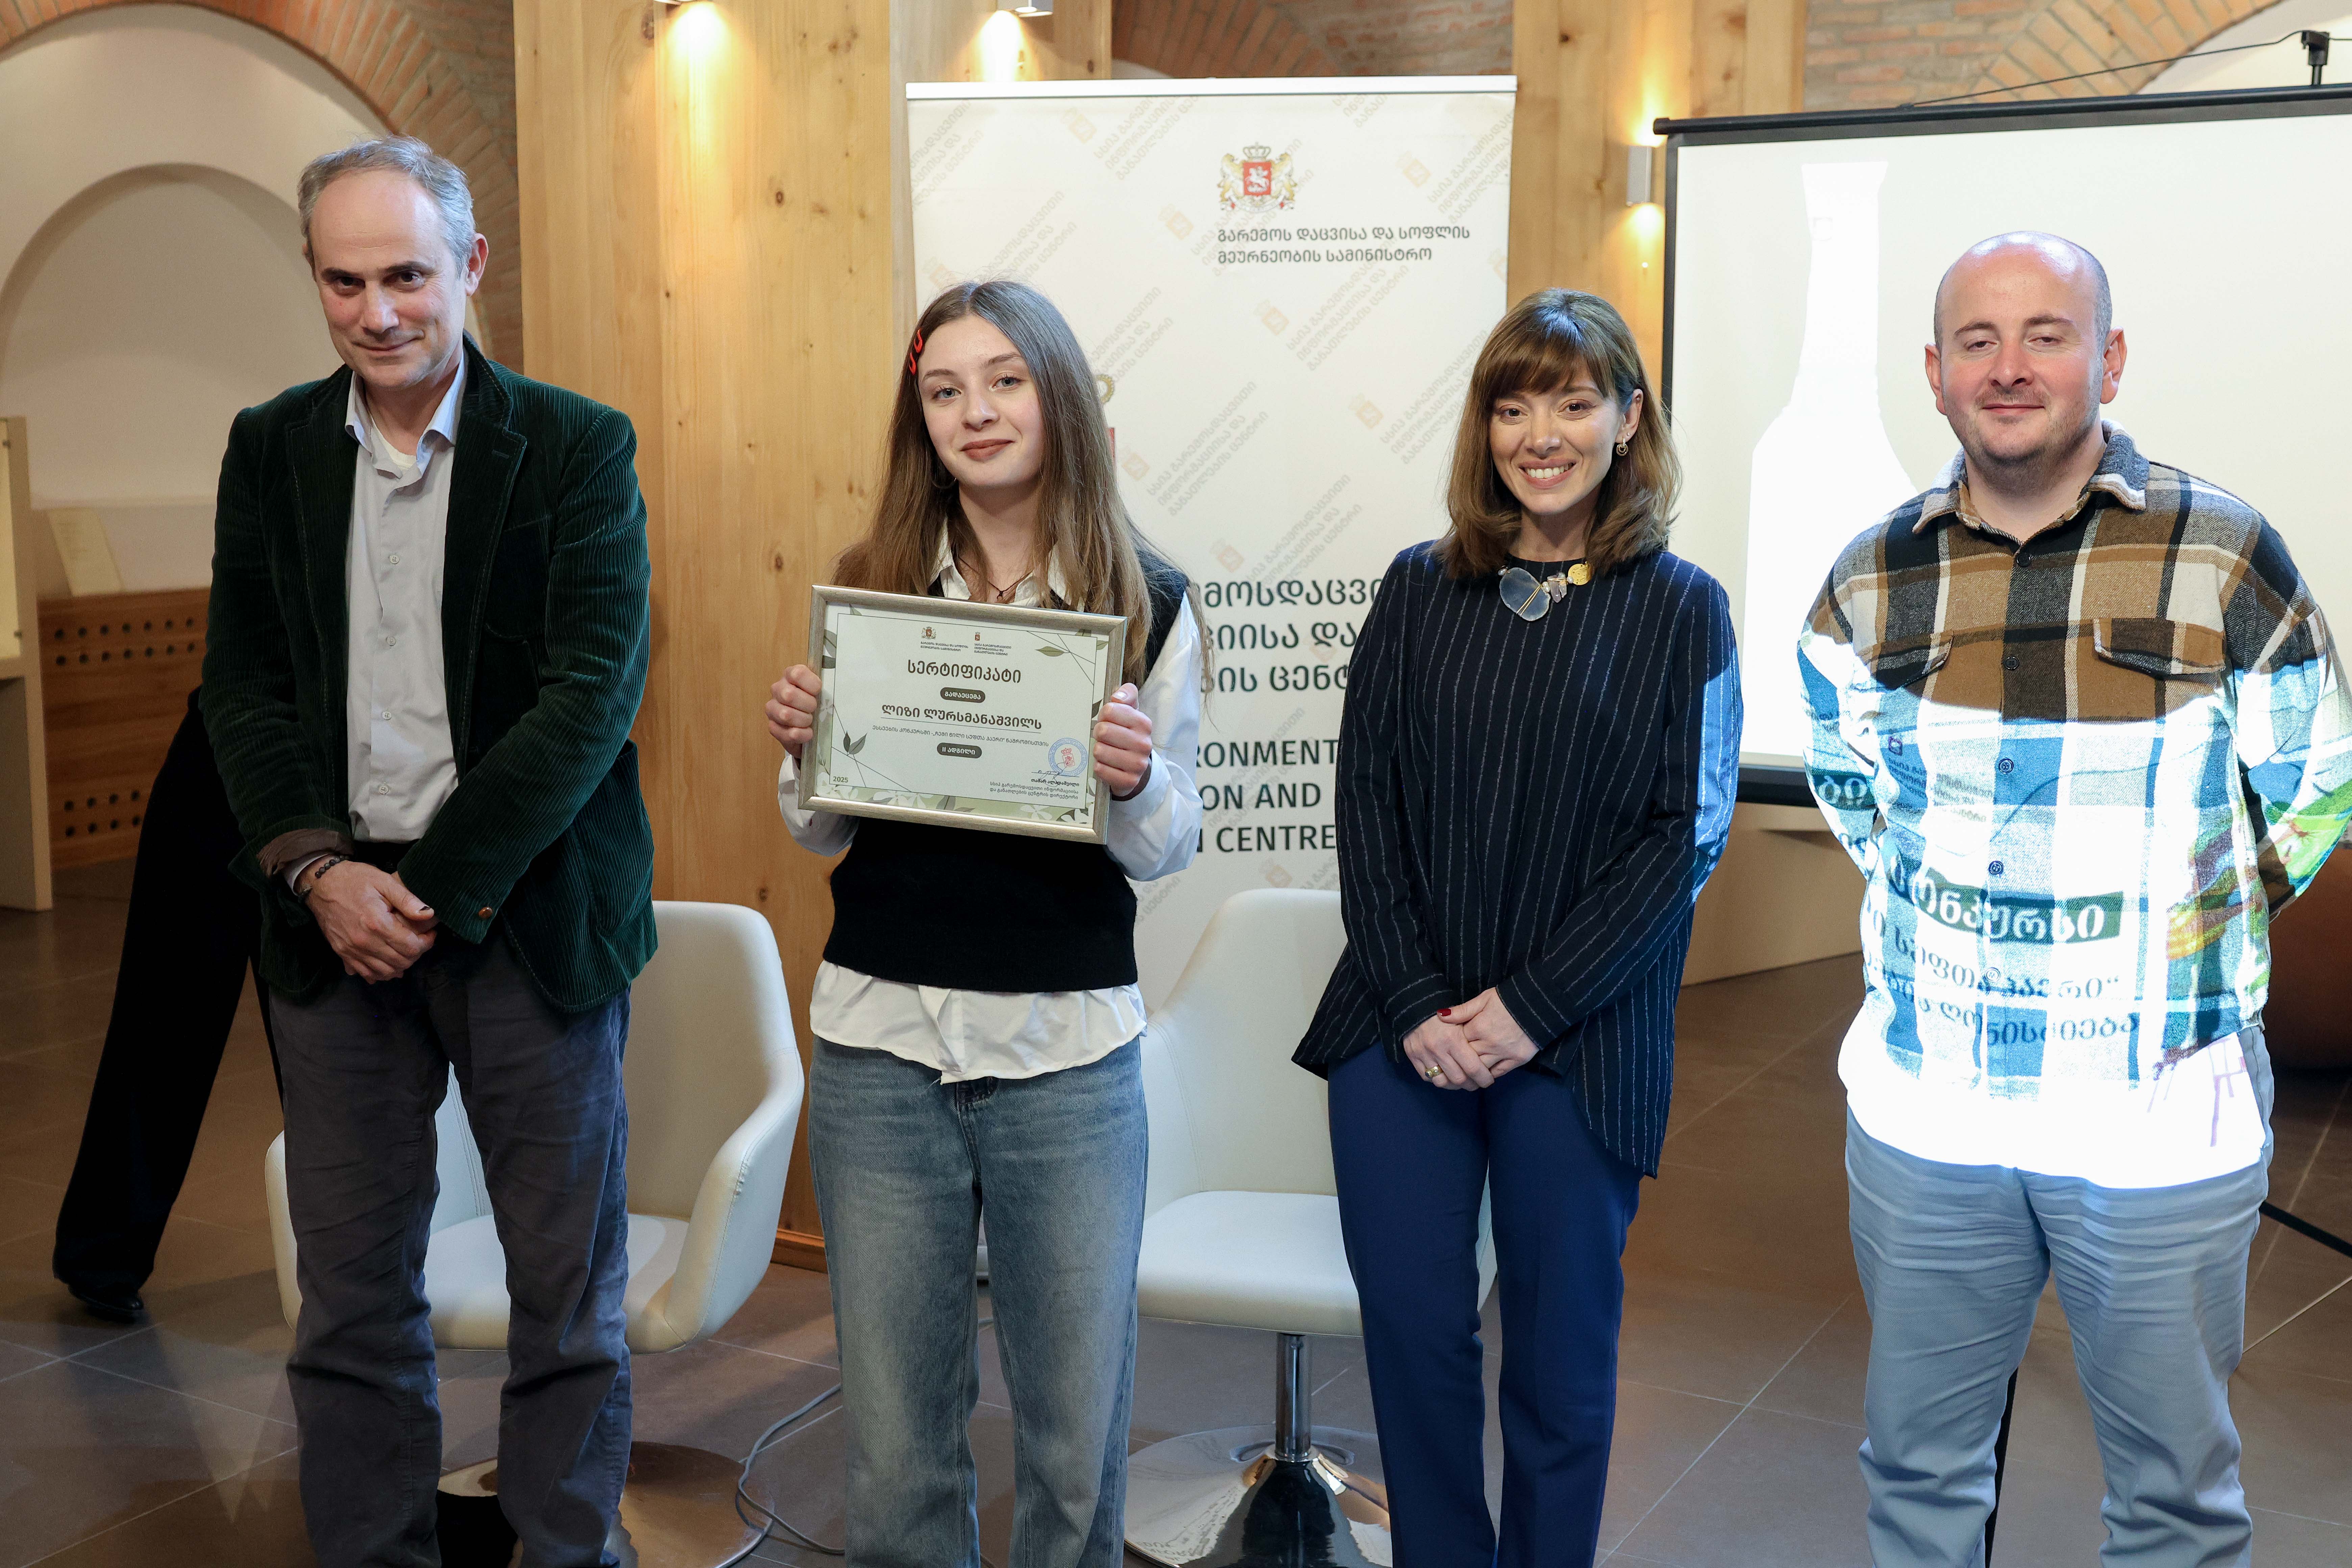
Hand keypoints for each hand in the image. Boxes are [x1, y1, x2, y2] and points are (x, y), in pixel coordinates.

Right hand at [305, 863, 437, 982]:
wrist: (321, 884)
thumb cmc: (354, 879)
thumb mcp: (384, 881)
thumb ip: (407, 900)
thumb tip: (428, 914)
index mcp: (376, 923)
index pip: (411, 947)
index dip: (426, 943)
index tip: (430, 934)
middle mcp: (363, 941)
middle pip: (400, 962)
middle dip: (416, 954)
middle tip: (420, 941)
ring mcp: (351, 950)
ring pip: (385, 972)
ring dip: (400, 965)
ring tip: (406, 950)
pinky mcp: (342, 953)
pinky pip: (365, 973)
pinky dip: (381, 972)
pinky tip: (388, 962)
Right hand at [767, 665, 821, 759]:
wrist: (808, 726)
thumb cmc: (816, 704)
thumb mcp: (822, 692)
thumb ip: (825, 685)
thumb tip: (834, 685)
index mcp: (790, 675)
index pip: (797, 674)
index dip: (811, 684)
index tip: (818, 691)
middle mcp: (778, 689)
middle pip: (789, 694)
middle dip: (808, 705)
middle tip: (814, 709)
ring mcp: (772, 708)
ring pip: (786, 715)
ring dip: (804, 720)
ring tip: (810, 721)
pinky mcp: (773, 726)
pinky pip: (787, 733)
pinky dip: (802, 735)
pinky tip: (807, 733)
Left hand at [1094, 682, 1152, 798]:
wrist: (1135, 766)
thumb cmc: (1127, 734)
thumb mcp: (1130, 711)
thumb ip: (1127, 695)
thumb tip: (1117, 697)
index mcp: (1143, 723)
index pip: (1110, 710)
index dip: (1103, 715)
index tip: (1107, 720)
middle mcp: (1143, 744)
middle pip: (1103, 730)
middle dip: (1098, 733)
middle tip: (1104, 737)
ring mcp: (1137, 764)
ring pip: (1099, 751)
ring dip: (1098, 750)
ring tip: (1106, 750)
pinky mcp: (1129, 781)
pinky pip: (1100, 769)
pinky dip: (1099, 767)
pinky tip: (1106, 764)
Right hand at [1402, 1010, 1494, 1089]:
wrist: (1415, 1005)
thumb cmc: (1444, 1012)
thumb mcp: (1462, 1017)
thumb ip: (1474, 1034)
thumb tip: (1489, 1053)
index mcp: (1453, 1039)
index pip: (1472, 1068)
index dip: (1483, 1078)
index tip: (1489, 1080)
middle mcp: (1438, 1049)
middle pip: (1458, 1079)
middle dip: (1471, 1084)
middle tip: (1477, 1082)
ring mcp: (1423, 1054)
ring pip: (1442, 1082)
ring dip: (1454, 1085)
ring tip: (1462, 1081)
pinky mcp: (1413, 1057)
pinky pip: (1427, 1077)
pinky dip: (1437, 1079)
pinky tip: (1445, 1074)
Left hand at [1450, 988, 1535, 1078]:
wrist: (1537, 1003)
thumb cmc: (1507, 999)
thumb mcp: (1483, 999)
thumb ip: (1462, 1010)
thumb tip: (1440, 1016)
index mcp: (1479, 1027)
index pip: (1459, 1042)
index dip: (1454, 1044)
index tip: (1450, 1046)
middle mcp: (1490, 1043)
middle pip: (1468, 1058)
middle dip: (1461, 1060)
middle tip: (1455, 1062)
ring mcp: (1504, 1053)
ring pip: (1482, 1068)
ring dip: (1473, 1071)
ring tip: (1466, 1072)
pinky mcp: (1518, 1059)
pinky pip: (1499, 1072)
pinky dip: (1490, 1074)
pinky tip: (1483, 1075)